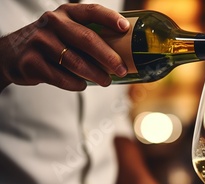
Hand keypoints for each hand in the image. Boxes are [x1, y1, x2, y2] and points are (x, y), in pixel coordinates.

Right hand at [0, 3, 128, 91]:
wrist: (12, 54)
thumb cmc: (51, 44)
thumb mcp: (67, 32)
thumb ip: (88, 37)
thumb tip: (123, 56)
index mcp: (67, 13)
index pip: (92, 12)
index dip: (110, 19)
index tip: (125, 28)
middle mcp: (53, 23)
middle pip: (87, 40)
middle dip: (109, 57)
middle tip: (121, 70)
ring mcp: (40, 41)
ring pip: (76, 62)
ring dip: (95, 75)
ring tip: (106, 82)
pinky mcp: (32, 62)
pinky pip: (62, 77)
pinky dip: (76, 83)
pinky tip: (81, 84)